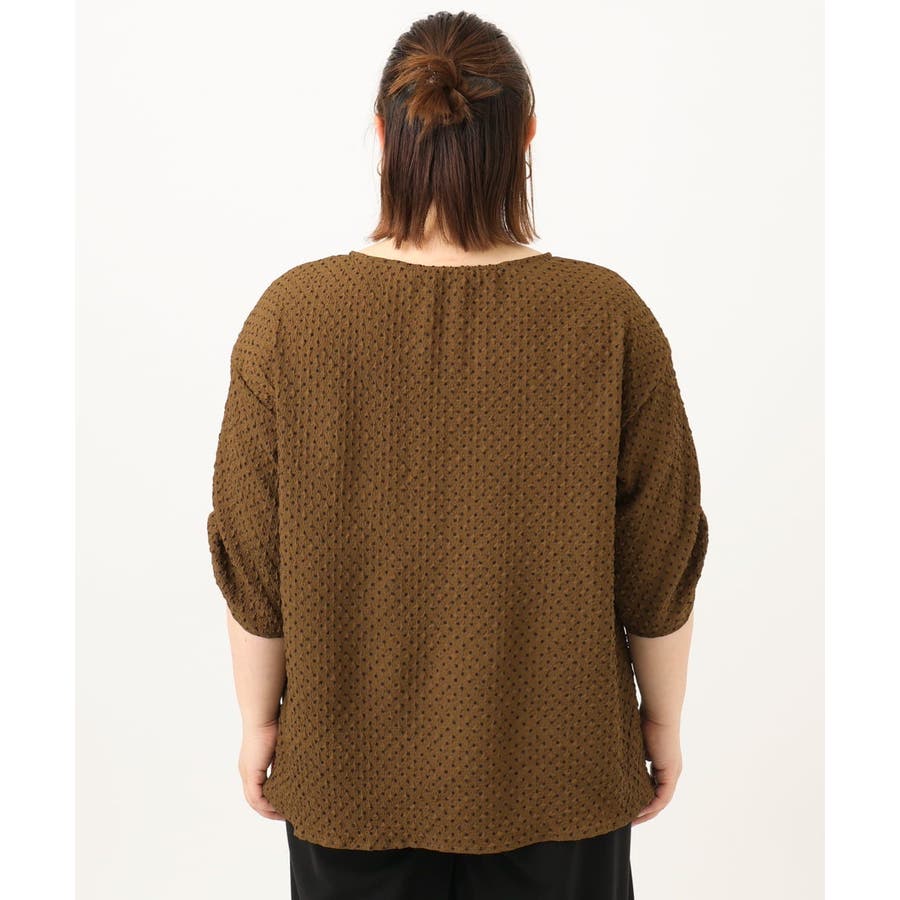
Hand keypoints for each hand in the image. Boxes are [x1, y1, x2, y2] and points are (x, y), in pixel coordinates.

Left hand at [238, 720, 285, 820]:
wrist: (264, 714)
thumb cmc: (274, 722)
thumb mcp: (281, 745)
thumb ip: (284, 757)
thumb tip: (298, 763)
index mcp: (253, 764)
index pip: (258, 788)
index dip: (269, 800)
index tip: (284, 805)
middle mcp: (247, 771)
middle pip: (254, 799)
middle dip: (269, 810)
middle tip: (284, 816)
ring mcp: (247, 773)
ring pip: (254, 801)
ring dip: (268, 811)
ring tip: (283, 816)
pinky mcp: (251, 773)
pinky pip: (256, 798)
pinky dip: (266, 806)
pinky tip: (278, 809)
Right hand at [631, 710, 682, 824]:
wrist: (658, 712)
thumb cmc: (643, 720)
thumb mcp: (634, 743)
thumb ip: (630, 755)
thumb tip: (615, 763)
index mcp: (661, 762)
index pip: (652, 786)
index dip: (641, 799)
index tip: (627, 807)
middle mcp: (669, 770)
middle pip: (657, 797)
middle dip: (644, 810)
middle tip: (628, 820)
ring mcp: (671, 771)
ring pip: (661, 799)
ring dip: (648, 811)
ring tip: (632, 820)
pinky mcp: (671, 772)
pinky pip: (663, 796)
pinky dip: (652, 805)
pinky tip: (640, 811)